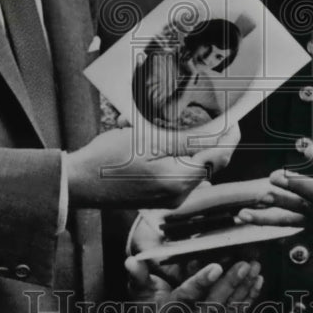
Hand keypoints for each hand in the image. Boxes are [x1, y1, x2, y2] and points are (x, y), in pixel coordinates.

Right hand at [67, 122, 239, 208]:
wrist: (78, 184)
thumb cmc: (108, 161)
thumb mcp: (148, 141)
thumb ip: (186, 140)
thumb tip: (216, 133)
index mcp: (179, 182)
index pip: (218, 157)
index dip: (230, 136)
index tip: (234, 119)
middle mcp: (178, 195)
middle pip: (205, 161)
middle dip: (202, 136)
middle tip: (201, 114)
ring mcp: (168, 198)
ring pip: (188, 165)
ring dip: (181, 143)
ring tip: (161, 124)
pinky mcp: (157, 196)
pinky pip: (174, 171)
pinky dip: (168, 154)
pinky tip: (148, 138)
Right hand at [125, 256, 262, 312]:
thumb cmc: (149, 302)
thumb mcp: (139, 289)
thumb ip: (138, 274)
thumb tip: (131, 262)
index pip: (186, 296)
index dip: (201, 281)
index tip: (216, 266)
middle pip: (212, 305)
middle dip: (230, 284)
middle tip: (244, 264)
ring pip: (227, 312)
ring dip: (244, 290)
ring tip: (255, 270)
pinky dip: (248, 300)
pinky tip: (256, 284)